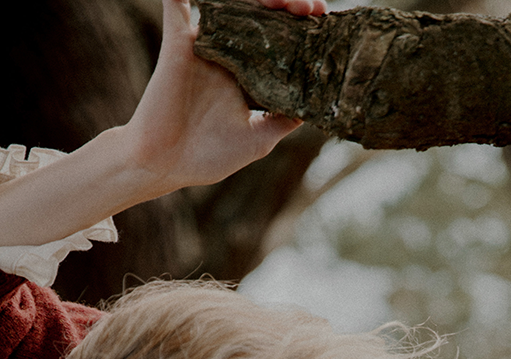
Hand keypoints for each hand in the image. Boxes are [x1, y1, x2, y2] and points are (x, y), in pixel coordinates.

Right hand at [124, 0, 325, 192]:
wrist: (165, 165)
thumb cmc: (207, 157)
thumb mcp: (259, 140)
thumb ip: (284, 120)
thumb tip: (316, 108)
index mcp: (247, 76)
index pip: (278, 44)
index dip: (301, 31)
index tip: (322, 24)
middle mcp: (228, 56)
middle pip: (262, 19)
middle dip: (289, 8)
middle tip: (312, 7)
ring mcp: (204, 46)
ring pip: (232, 5)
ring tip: (287, 0)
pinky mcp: (179, 43)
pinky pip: (178, 4)